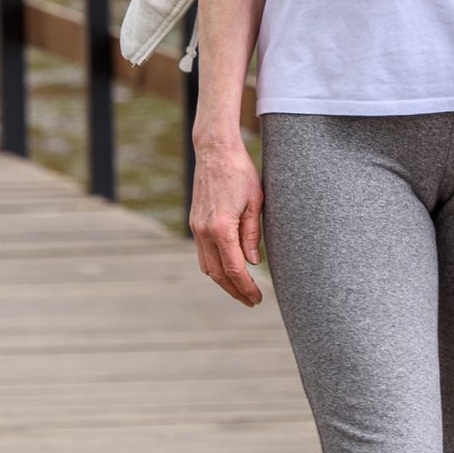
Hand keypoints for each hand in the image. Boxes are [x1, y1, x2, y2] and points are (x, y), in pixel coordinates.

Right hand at [191, 135, 264, 305]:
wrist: (215, 151)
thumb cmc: (240, 172)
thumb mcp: (255, 202)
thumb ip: (252, 234)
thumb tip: (252, 262)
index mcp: (221, 228)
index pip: (235, 269)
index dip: (247, 287)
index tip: (258, 298)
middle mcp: (204, 231)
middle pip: (218, 274)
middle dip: (235, 291)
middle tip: (252, 301)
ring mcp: (196, 227)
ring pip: (207, 266)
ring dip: (223, 282)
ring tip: (241, 290)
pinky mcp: (195, 222)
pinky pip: (202, 253)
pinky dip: (215, 267)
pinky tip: (227, 269)